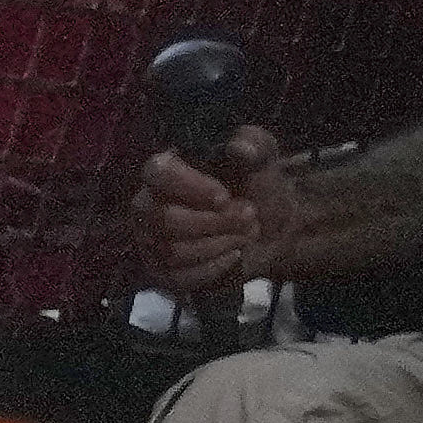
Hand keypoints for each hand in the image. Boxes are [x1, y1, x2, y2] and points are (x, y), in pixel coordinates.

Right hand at [126, 126, 290, 292]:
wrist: (274, 230)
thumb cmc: (258, 187)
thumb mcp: (264, 157)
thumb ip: (255, 144)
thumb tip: (239, 148)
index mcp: (166, 170)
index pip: (157, 173)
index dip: (189, 187)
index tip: (225, 196)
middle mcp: (148, 204)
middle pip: (165, 219)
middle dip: (215, 222)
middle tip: (248, 216)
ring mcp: (151, 241)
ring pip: (173, 251)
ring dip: (220, 244)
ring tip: (245, 233)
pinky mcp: (161, 272)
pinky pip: (178, 278)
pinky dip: (213, 268)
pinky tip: (233, 255)